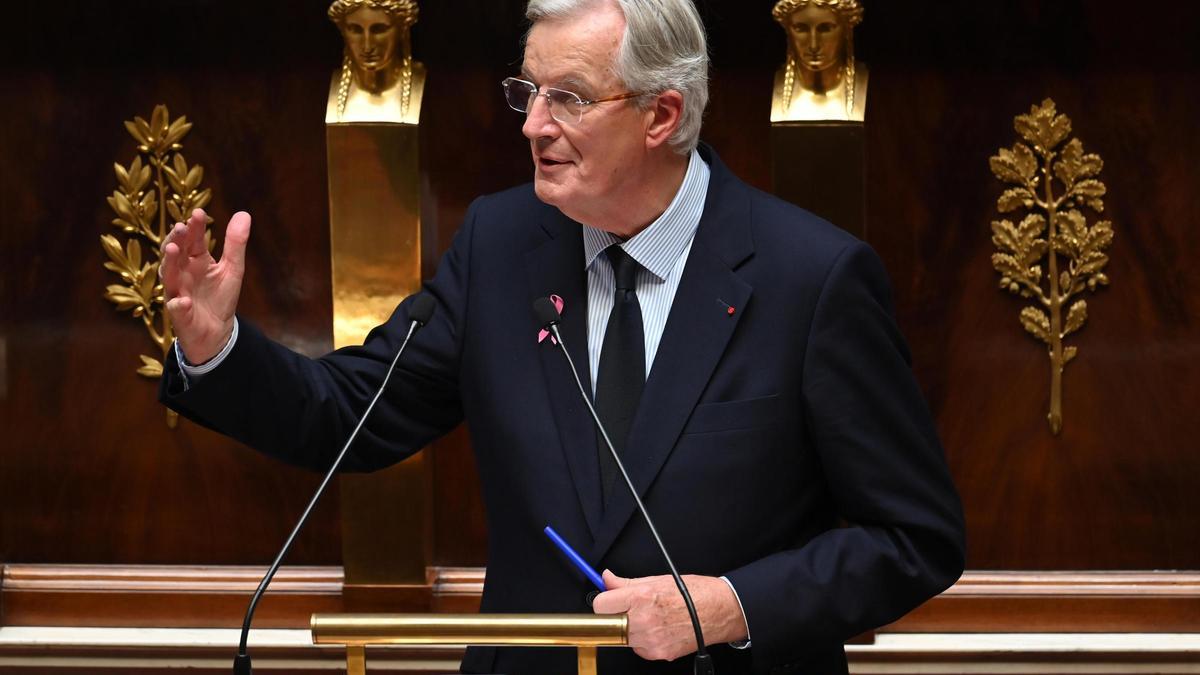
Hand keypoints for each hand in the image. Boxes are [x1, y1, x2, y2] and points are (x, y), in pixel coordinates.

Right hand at [162, 208, 250, 363]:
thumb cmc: (220, 297)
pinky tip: (183, 301)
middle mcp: (183, 272)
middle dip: (176, 239)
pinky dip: (179, 304)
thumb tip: (244, 214)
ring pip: (169, 276)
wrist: (217, 330)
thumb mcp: (232, 268)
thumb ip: (235, 244)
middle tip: (180, 227)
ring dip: (170, 263)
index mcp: (196, 260)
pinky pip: (176, 308)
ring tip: (173, 250)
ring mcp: (178, 292)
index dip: (195, 227)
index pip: (193, 239)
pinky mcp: (180, 314)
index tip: (198, 213)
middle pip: (176, 253)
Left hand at [591, 569, 747, 661]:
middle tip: (627, 610)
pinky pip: (639, 649)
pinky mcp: (659, 654)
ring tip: (649, 618)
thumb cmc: (694, 593)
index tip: (608, 600)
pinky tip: (658, 630)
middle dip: (615, 616)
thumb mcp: (658, 580)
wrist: (720, 611)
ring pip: (623, 638)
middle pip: (608, 624)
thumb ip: (627, 583)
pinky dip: (643, 641)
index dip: (604, 601)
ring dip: (629, 630)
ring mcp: (651, 641)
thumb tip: (607, 579)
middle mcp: (643, 621)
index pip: (601, 605)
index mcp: (641, 598)